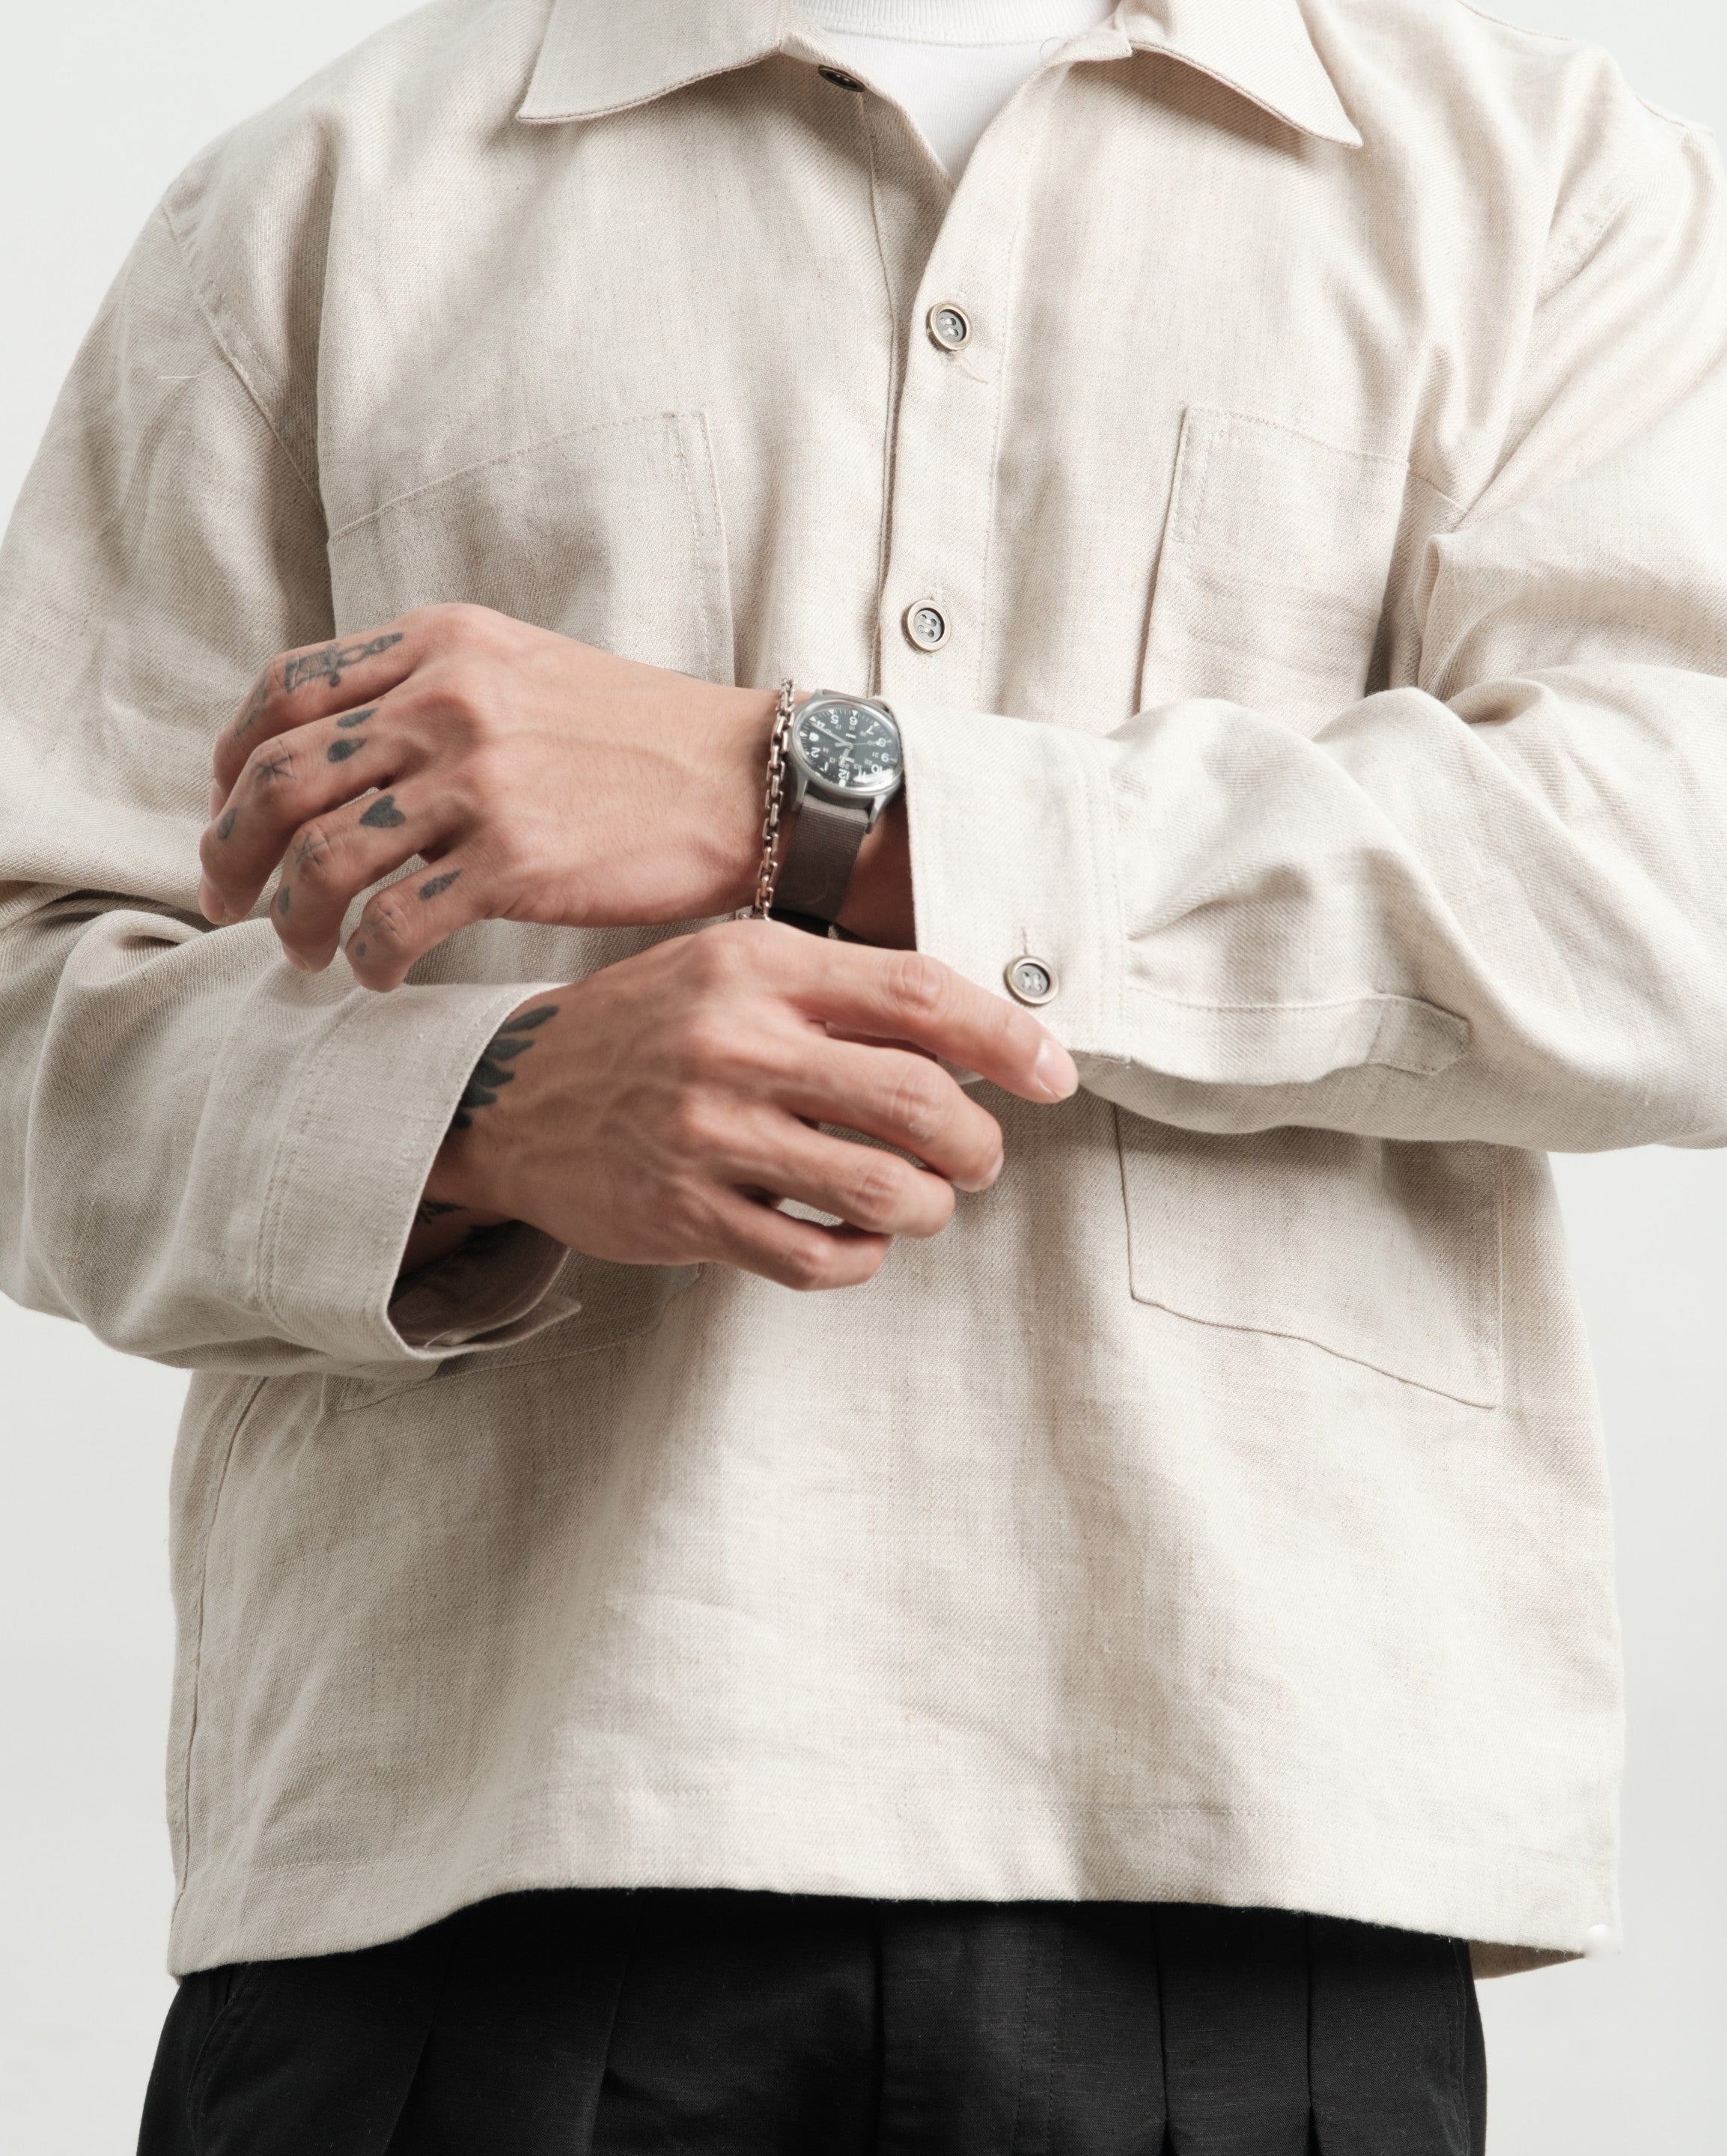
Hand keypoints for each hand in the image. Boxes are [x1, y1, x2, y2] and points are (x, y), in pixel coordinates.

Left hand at [198, 605, 785, 988]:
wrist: (745, 780)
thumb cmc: (639, 736)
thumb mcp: (523, 669)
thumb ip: (430, 688)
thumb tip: (336, 752)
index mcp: (439, 644)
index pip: (282, 693)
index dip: (231, 761)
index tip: (228, 811)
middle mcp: (445, 702)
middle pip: (277, 779)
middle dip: (230, 850)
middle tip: (226, 898)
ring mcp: (477, 783)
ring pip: (320, 858)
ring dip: (290, 918)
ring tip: (300, 952)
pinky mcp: (513, 862)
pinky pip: (393, 923)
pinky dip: (366, 960)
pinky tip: (377, 975)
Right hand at [413, 920, 1078, 1291]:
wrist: (510, 1093)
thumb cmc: (648, 1027)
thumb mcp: (733, 969)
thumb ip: (839, 990)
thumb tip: (979, 1035)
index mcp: (759, 965)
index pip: (920, 993)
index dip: (1008, 1040)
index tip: (1054, 1074)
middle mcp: (735, 1044)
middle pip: (918, 1101)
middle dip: (979, 1143)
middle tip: (980, 1156)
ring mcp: (707, 1134)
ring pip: (882, 1192)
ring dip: (932, 1207)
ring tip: (925, 1201)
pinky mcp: (684, 1215)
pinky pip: (819, 1259)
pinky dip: (865, 1259)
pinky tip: (859, 1240)